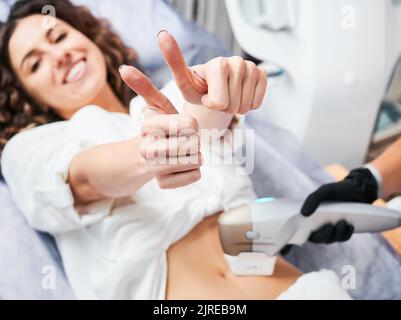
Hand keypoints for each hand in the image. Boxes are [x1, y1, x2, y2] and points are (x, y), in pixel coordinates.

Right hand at [119, 65, 201, 188]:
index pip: (190, 124)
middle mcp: (148, 147)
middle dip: (195, 141)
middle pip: (194, 143)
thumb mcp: (156, 106)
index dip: (192, 126)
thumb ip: (144, 87)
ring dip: (195, 156)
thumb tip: (122, 68)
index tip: (182, 126)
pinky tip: (179, 167)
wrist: (145, 157)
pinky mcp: (163, 183)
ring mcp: (154, 168)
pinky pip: (195, 175)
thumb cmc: (159, 129)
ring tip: (181, 153)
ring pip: (196, 160)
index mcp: (149, 125)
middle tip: (183, 141)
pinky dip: (193, 171)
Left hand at [157, 30, 267, 113]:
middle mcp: (236, 61)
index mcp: (218, 64)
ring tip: (226, 95)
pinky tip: (239, 95)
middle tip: (216, 96)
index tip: (205, 94)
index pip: (218, 103)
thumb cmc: (198, 86)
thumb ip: (174, 60)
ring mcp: (251, 67)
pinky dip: (247, 105)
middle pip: (232, 106)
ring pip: (245, 107)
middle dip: (223, 107)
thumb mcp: (183, 79)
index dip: (210, 105)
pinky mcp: (261, 74)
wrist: (214, 87)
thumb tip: (161, 34)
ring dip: (234, 107)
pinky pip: (256, 103)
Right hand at [281, 168, 377, 253]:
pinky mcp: (342, 231)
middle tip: (330, 226)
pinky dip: (345, 234)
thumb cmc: (337, 190)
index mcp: (309, 217)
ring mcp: (330, 229)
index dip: (286, 245)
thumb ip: (313, 199)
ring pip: (329, 240)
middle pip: (316, 239)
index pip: (295, 232)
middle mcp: (317, 225)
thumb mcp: (324, 191)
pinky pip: (342, 238)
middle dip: (323, 235)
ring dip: (336, 234)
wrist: (358, 189)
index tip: (282, 252)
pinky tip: (349, 225)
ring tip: (343, 222)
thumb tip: (304, 213)